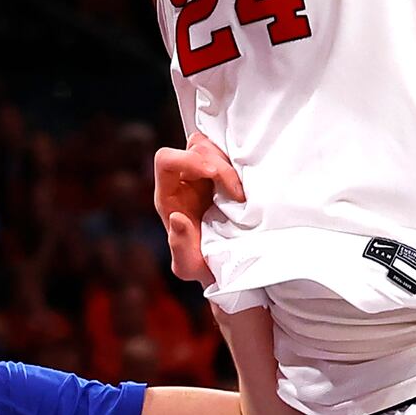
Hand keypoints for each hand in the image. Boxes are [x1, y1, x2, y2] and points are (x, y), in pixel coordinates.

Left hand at [153, 130, 243, 285]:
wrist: (227, 267)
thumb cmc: (203, 266)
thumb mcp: (189, 266)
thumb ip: (180, 247)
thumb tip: (176, 218)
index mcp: (168, 195)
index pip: (166, 159)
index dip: (187, 159)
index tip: (213, 173)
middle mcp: (184, 180)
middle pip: (195, 147)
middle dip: (219, 165)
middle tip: (238, 194)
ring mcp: (205, 175)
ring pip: (214, 147)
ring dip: (232, 165)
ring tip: (243, 195)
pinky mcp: (226, 175)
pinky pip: (232, 155)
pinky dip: (241, 165)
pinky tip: (249, 187)